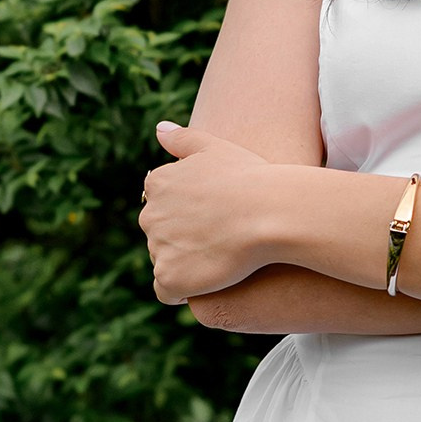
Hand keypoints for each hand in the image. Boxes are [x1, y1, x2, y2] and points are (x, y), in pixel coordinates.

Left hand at [140, 120, 284, 303]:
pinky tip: (207, 284)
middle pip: (160, 235)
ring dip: (185, 265)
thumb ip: (183, 139)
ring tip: (219, 261)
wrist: (270, 212)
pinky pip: (168, 292)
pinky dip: (182, 290)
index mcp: (158, 184)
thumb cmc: (250, 178)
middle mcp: (150, 215)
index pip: (161, 206)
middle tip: (220, 241)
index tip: (211, 220)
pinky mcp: (170, 277)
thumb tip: (158, 129)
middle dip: (182, 240)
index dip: (186, 216)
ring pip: (165, 262)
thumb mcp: (215, 146)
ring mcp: (158, 247)